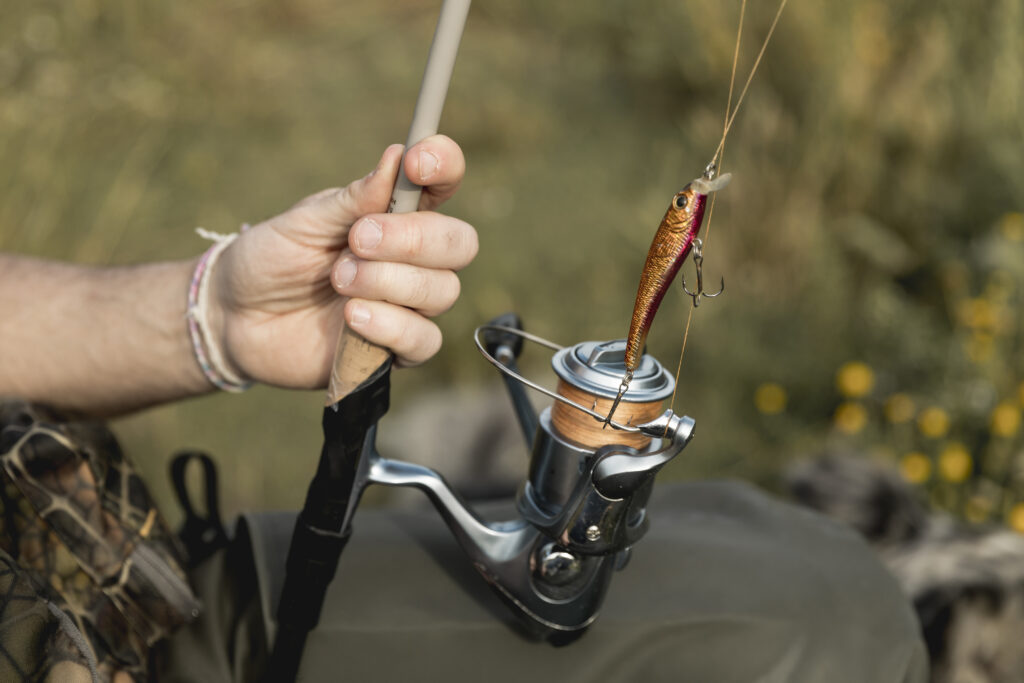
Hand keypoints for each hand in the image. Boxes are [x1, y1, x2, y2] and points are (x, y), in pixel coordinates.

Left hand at [210, 136, 477, 388]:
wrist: (236, 318)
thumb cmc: (271, 260)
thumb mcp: (303, 222)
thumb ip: (352, 199)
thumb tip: (396, 157)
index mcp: (396, 215)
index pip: (443, 182)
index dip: (445, 165)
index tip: (417, 163)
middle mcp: (413, 259)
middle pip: (459, 242)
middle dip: (414, 239)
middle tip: (358, 240)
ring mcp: (409, 305)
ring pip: (442, 291)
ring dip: (388, 282)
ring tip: (337, 280)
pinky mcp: (395, 349)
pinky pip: (424, 340)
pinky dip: (390, 325)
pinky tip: (351, 318)